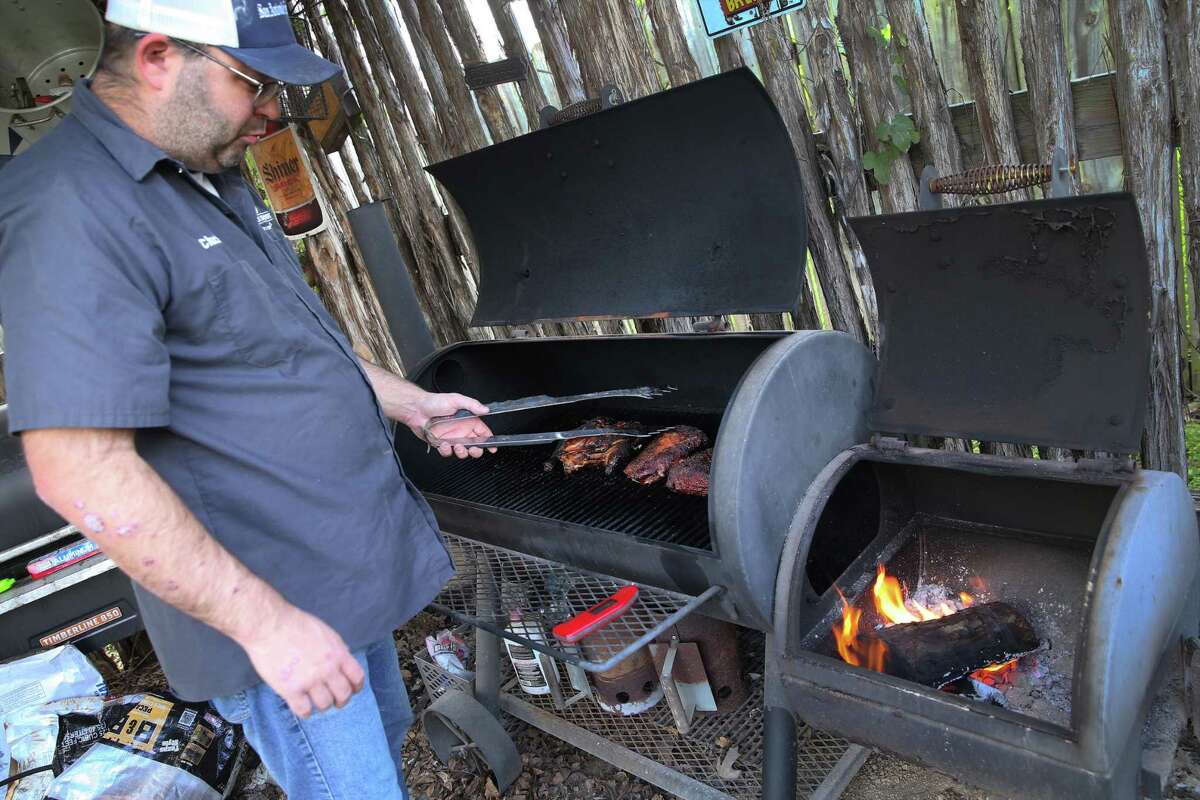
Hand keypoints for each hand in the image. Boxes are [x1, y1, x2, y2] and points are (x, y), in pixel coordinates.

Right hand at [239, 603, 364, 718]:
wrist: (270, 625)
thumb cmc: (295, 624)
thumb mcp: (325, 632)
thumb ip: (336, 648)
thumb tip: (346, 658)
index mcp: (337, 653)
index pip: (357, 677)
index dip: (355, 687)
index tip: (352, 690)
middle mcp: (327, 668)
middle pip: (344, 694)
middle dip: (341, 700)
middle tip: (334, 701)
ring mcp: (309, 680)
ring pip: (325, 704)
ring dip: (321, 705)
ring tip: (314, 701)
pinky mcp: (290, 689)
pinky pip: (304, 710)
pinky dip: (305, 712)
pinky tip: (301, 705)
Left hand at [406, 391, 495, 458]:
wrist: (416, 409)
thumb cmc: (434, 402)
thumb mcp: (456, 400)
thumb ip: (472, 405)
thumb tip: (485, 410)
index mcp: (468, 421)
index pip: (483, 433)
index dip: (489, 441)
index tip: (492, 447)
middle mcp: (461, 431)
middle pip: (475, 446)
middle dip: (476, 451)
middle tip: (474, 449)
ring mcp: (452, 438)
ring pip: (462, 452)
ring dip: (462, 452)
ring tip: (458, 446)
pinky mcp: (441, 444)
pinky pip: (447, 452)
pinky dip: (446, 451)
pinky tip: (443, 444)